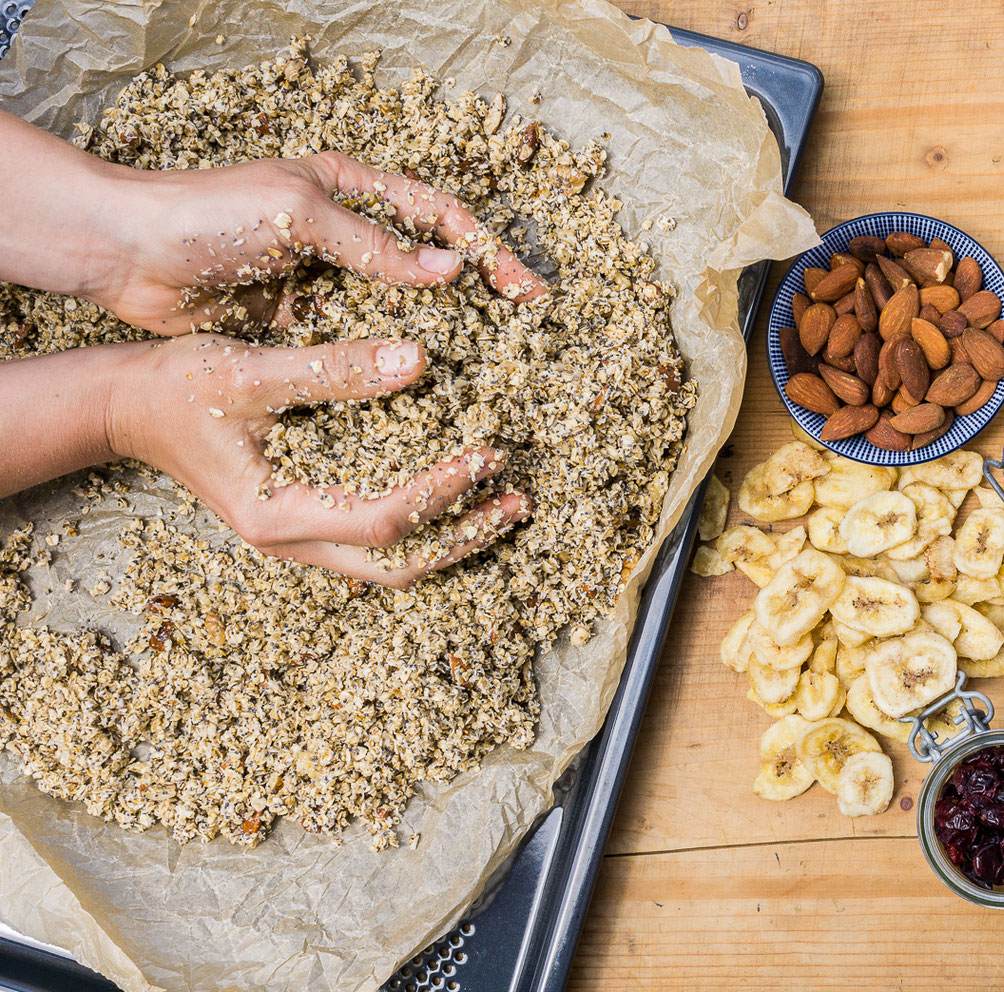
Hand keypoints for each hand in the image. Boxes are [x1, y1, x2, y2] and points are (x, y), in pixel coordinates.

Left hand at [0, 111, 545, 334]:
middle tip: (523, 334)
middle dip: (478, 298)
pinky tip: (418, 393)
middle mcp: (347, 235)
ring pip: (399, 311)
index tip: (525, 289)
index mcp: (351, 190)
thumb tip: (450, 271)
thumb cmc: (206, 216)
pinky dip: (388, 366)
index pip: (438, 217)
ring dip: (440, 337)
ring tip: (484, 373)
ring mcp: (327, 281)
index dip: (486, 251)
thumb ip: (374, 246)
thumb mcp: (298, 218)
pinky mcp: (304, 323)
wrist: (126, 256)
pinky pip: (359, 344)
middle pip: (429, 266)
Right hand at [103, 334, 529, 586]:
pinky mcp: (304, 519)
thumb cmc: (176, 387)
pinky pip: (375, 539)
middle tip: (517, 500)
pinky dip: (423, 523)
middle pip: (399, 566)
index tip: (487, 455)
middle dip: (464, 536)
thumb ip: (333, 370)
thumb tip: (419, 360)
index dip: (442, 492)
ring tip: (504, 503)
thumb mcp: (251, 371)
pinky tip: (456, 492)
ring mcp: (298, 537)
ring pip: (391, 562)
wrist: (124, 405)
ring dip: (451, 536)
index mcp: (278, 515)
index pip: (384, 521)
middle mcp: (292, 541)